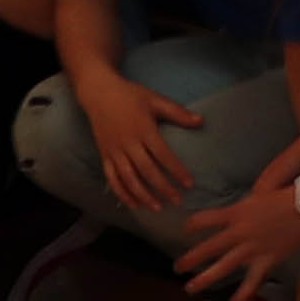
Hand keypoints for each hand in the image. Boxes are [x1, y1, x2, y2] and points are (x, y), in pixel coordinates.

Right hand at [82, 72, 203, 222]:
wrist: (98, 92)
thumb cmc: (130, 96)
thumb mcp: (155, 99)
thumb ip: (177, 112)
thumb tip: (201, 121)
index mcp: (143, 129)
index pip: (163, 154)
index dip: (176, 170)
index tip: (190, 184)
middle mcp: (128, 143)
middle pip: (147, 170)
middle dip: (163, 188)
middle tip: (178, 201)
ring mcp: (114, 151)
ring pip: (129, 178)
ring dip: (143, 195)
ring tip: (158, 208)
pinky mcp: (104, 155)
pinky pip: (112, 179)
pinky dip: (122, 193)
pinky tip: (135, 205)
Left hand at [178, 170, 299, 300]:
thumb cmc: (282, 197)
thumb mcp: (255, 197)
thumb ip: (240, 209)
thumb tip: (229, 216)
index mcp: (235, 213)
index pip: (205, 219)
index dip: (192, 225)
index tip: (185, 230)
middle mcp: (240, 232)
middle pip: (209, 247)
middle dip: (191, 258)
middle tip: (177, 268)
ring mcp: (252, 249)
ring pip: (224, 266)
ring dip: (206, 278)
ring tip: (190, 289)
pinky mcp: (267, 260)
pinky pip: (252, 281)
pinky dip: (242, 295)